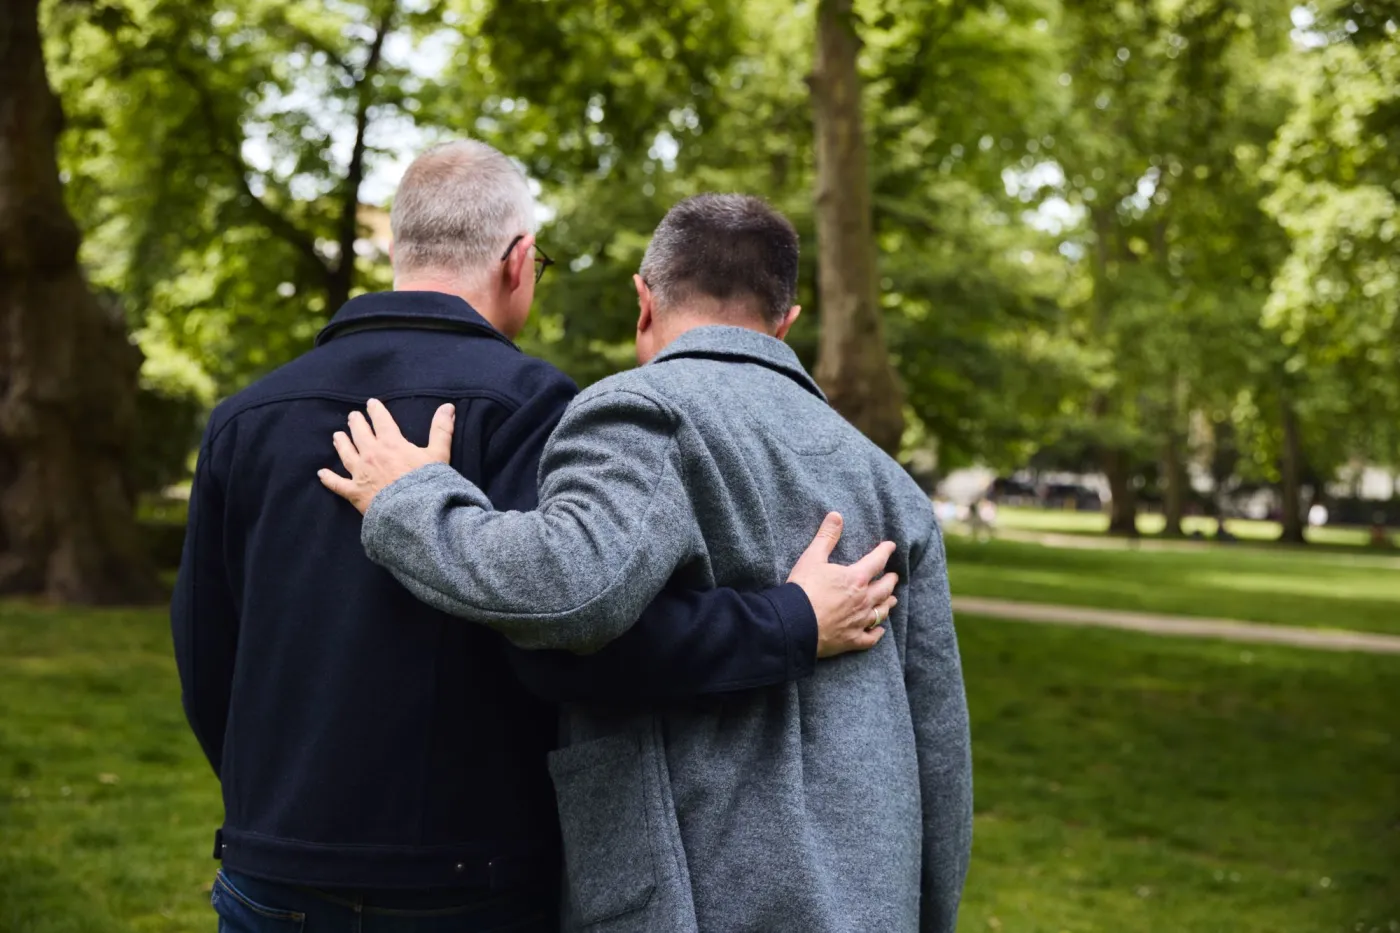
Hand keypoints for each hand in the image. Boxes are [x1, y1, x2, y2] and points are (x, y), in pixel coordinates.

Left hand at [318, 399, 455, 513]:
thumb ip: (441, 429)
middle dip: (356, 423)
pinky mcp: (354, 492)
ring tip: (337, 436)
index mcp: (391, 443)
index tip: (371, 403)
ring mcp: (361, 473)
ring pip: (346, 454)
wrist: (412, 512)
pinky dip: (329, 479)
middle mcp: (372, 454)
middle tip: (353, 416)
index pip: (381, 421)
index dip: (376, 410)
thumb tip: (447, 407)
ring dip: (342, 443)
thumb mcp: (439, 454)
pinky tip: (321, 474)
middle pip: (360, 434)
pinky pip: (337, 484)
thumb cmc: (427, 483)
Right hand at [787, 512, 898, 658]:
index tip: (891, 547)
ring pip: (881, 612)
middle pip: (884, 588)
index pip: (877, 561)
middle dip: (890, 580)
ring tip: (892, 600)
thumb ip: (826, 537)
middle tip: (893, 576)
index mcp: (856, 578)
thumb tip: (836, 515)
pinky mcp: (851, 640)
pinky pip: (870, 638)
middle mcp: (863, 600)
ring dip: (888, 604)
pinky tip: (880, 631)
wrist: (794, 623)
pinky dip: (877, 633)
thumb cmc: (803, 589)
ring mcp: (859, 621)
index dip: (885, 551)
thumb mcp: (812, 557)